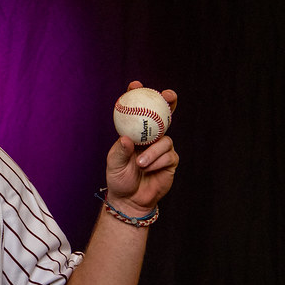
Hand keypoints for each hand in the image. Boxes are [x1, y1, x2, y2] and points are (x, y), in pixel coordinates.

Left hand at [104, 81, 178, 215]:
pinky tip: (148, 169)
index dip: (138, 95)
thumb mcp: (114, 164)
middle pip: (163, 115)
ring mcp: (162, 148)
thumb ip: (120, 151)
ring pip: (165, 140)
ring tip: (140, 164)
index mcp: (135, 134)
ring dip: (152, 152)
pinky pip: (169, 155)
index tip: (135, 85)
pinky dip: (157, 162)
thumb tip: (126, 138)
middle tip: (168, 95)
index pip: (138, 111)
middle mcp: (151, 138)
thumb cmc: (119, 180)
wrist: (130, 200)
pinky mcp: (171, 161)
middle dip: (168, 101)